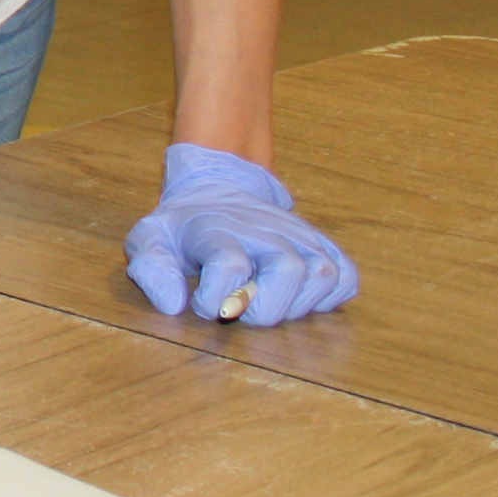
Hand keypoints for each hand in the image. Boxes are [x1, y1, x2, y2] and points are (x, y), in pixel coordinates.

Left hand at [125, 145, 359, 326]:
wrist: (219, 187)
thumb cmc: (184, 226)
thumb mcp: (151, 239)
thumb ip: (152, 269)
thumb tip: (173, 305)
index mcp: (218, 229)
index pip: (229, 265)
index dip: (214, 300)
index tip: (202, 304)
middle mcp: (265, 229)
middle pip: (287, 272)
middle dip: (261, 308)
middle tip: (240, 309)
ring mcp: (300, 236)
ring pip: (322, 276)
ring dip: (295, 305)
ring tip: (266, 301)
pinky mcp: (324, 246)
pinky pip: (346, 278)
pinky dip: (328, 297)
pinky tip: (296, 297)